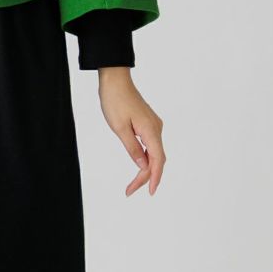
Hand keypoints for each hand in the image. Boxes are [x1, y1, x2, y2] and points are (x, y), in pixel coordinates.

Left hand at [96, 67, 165, 195]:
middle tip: (130, 190)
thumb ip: (133, 148)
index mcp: (151, 130)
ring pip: (154, 153)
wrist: (115, 80)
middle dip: (146, 177)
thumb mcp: (119, 128)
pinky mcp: (148, 123)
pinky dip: (146, 158)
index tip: (150, 192)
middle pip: (157, 159)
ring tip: (133, 184)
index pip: (157, 160)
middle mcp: (156, 128)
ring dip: (145, 169)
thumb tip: (143, 165)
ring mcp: (153, 125)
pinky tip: (139, 166)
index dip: (154, 177)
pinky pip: (151, 145)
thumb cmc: (115, 101)